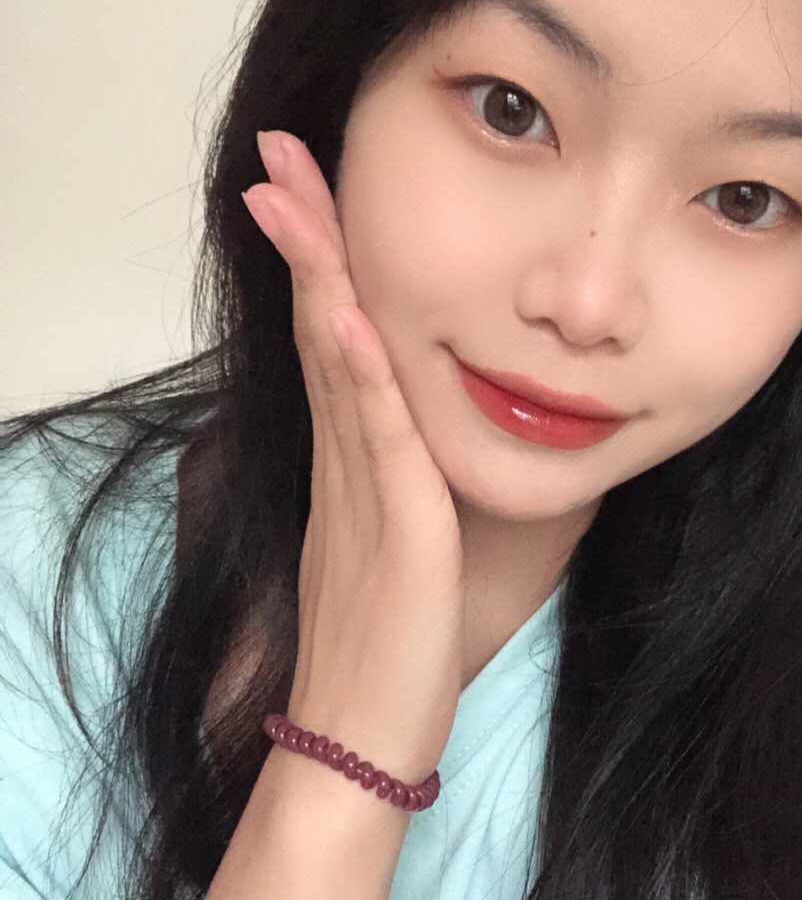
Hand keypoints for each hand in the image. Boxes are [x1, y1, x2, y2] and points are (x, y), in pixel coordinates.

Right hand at [241, 130, 465, 784]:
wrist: (361, 744)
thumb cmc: (390, 655)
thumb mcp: (400, 553)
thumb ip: (404, 494)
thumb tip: (424, 452)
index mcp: (353, 466)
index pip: (334, 344)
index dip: (320, 265)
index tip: (307, 194)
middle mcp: (347, 464)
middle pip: (321, 329)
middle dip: (305, 239)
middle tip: (280, 155)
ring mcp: (364, 491)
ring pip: (339, 361)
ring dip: (318, 270)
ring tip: (291, 188)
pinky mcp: (395, 529)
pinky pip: (376, 432)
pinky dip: (357, 364)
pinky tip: (342, 304)